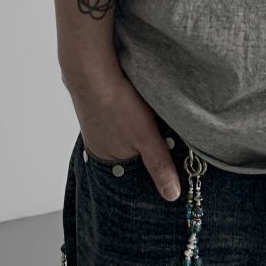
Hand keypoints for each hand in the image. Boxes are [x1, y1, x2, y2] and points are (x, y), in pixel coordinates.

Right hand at [67, 69, 181, 200]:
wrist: (93, 69)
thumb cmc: (118, 106)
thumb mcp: (146, 138)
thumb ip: (159, 166)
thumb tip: (172, 196)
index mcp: (108, 162)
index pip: (134, 177)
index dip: (152, 173)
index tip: (172, 171)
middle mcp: (100, 148)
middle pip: (131, 157)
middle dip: (147, 153)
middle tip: (168, 144)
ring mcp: (99, 128)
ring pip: (127, 138)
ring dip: (140, 133)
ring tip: (156, 126)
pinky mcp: (102, 108)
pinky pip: (122, 121)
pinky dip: (133, 119)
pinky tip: (141, 110)